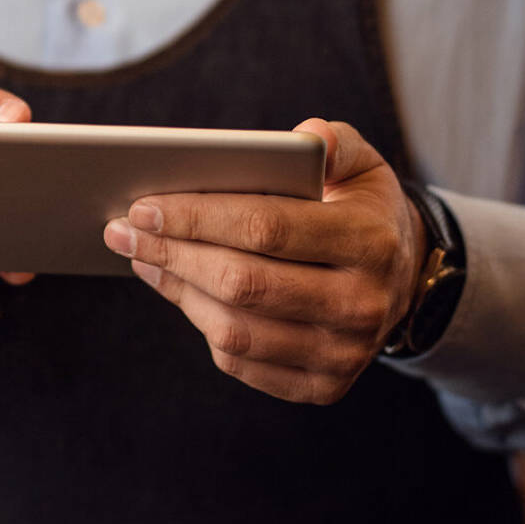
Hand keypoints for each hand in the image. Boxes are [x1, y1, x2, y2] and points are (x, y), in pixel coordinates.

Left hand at [103, 118, 425, 403]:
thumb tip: (304, 136)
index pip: (267, 228)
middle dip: (171, 253)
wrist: (403, 281)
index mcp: (370, 241)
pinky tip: (175, 289)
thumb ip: (333, 142)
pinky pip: (242, 363)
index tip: (143, 204)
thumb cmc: (361, 211)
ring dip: (176, 291)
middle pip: (242, 283)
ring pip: (235, 330)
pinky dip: (199, 325)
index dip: (197, 217)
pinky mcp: (323, 387)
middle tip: (121, 229)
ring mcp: (344, 354)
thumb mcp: (360, 166)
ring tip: (141, 255)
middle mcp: (363, 305)